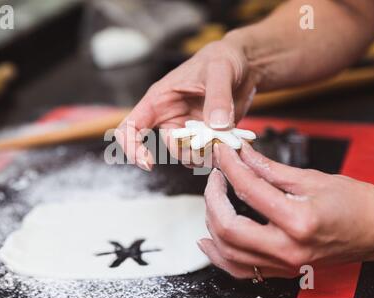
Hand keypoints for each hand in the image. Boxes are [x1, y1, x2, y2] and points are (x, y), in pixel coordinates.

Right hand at [115, 36, 258, 170]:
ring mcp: (188, 129)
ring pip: (187, 155)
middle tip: (209, 146)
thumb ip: (217, 97)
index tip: (149, 163)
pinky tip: (230, 143)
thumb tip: (217, 126)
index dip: (132, 148)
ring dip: (204, 156)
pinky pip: (205, 155)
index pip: (129, 128)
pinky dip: (217, 155)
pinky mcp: (206, 136)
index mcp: (159, 100)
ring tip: (223, 142)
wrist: (243, 63)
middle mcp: (170, 117)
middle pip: (166, 148)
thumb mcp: (220, 70)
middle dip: (186, 153)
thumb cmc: (223, 57)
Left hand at [199, 142, 373, 278]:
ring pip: (228, 251)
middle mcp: (287, 248)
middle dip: (212, 197)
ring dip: (211, 222)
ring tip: (213, 199)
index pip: (248, 189)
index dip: (229, 167)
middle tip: (216, 176)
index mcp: (297, 220)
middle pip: (228, 226)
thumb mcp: (311, 178)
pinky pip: (239, 270)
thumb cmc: (354, 205)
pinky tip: (209, 240)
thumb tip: (243, 155)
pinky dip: (218, 255)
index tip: (223, 154)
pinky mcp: (281, 270)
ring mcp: (283, 264)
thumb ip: (269, 168)